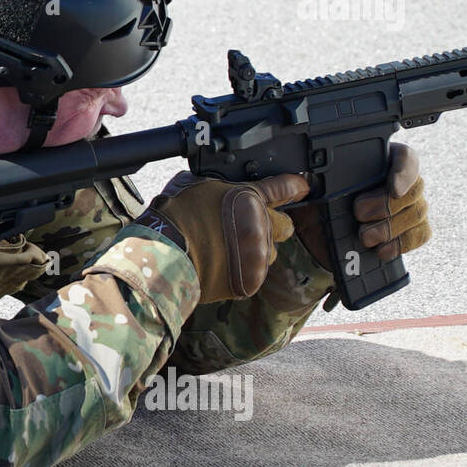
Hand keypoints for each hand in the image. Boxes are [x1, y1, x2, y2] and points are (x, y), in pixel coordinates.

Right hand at [145, 171, 309, 303]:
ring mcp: (257, 255)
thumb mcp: (196, 185)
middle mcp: (260, 226)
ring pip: (269, 253)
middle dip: (274, 224)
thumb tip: (221, 186)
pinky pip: (253, 275)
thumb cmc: (175, 217)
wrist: (165, 254)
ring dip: (255, 251)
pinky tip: (219, 266)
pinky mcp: (250, 281)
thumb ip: (219, 186)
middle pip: (286, 226)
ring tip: (227, 251)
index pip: (285, 188)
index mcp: (249, 198)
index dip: (295, 186)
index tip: (301, 187)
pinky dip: (240, 272)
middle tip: (254, 227)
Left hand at [289, 142, 431, 272]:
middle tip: (359, 214)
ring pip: (417, 213)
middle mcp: (400, 182)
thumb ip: (313, 177)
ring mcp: (409, 207)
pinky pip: (420, 235)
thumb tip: (305, 179)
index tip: (392, 187)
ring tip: (364, 236)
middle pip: (415, 188)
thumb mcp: (311, 187)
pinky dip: (401, 244)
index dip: (404, 171)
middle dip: (386, 205)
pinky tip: (380, 249)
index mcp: (379, 162)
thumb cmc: (317, 202)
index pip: (406, 158)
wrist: (316, 234)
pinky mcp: (410, 231)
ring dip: (390, 227)